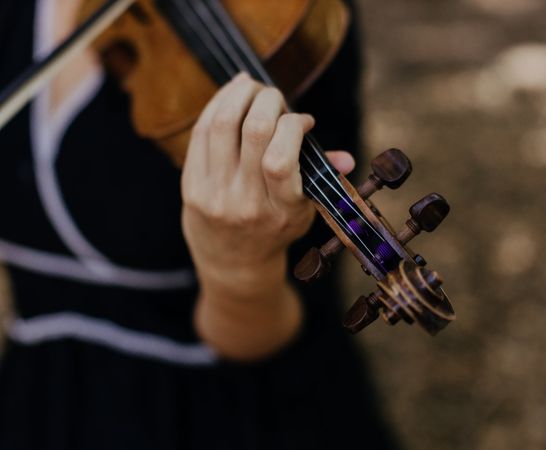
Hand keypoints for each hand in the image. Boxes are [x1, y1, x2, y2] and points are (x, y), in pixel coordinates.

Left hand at [181, 72, 354, 286]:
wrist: (232, 259)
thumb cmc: (275, 228)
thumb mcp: (304, 211)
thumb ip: (322, 179)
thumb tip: (347, 159)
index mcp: (281, 211)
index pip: (281, 160)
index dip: (293, 126)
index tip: (302, 121)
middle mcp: (245, 204)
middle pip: (254, 132)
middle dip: (269, 99)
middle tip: (276, 96)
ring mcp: (214, 194)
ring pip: (223, 124)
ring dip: (241, 93)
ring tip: (253, 87)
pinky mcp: (191, 185)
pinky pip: (201, 131)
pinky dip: (218, 104)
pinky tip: (232, 95)